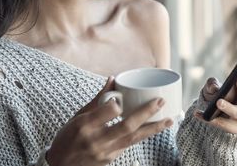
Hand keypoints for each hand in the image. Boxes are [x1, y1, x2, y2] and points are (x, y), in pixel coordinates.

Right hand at [46, 76, 173, 165]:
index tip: (122, 98)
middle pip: (126, 126)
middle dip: (146, 113)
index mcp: (85, 125)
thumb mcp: (77, 117)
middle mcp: (96, 140)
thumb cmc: (67, 138)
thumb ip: (98, 99)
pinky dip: (143, 135)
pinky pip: (130, 144)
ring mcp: (105, 152)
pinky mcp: (111, 160)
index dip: (117, 104)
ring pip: (134, 139)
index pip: (107, 112)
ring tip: (169, 120)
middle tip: (161, 102)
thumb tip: (113, 79)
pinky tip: (155, 128)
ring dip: (154, 128)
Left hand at [195, 50, 236, 133]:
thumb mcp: (214, 89)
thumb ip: (212, 84)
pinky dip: (207, 118)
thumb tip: (215, 88)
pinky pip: (219, 122)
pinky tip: (197, 113)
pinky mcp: (231, 128)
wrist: (219, 121)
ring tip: (218, 102)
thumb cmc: (220, 99)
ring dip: (228, 107)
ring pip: (236, 113)